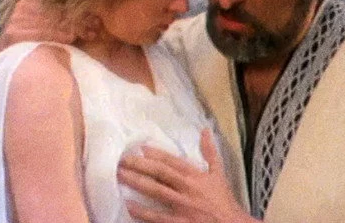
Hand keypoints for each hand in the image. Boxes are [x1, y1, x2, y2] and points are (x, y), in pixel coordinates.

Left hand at [117, 129, 258, 222]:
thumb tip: (205, 131)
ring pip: (156, 192)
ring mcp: (182, 206)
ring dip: (137, 183)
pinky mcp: (179, 222)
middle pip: (160, 174)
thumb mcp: (219, 173)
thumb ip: (210, 152)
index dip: (157, 154)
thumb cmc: (223, 200)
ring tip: (120, 176)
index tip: (141, 148)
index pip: (173, 162)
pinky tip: (129, 206)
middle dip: (140, 166)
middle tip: (122, 160)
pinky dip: (143, 212)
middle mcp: (187, 189)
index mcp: (196, 176)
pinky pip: (158, 217)